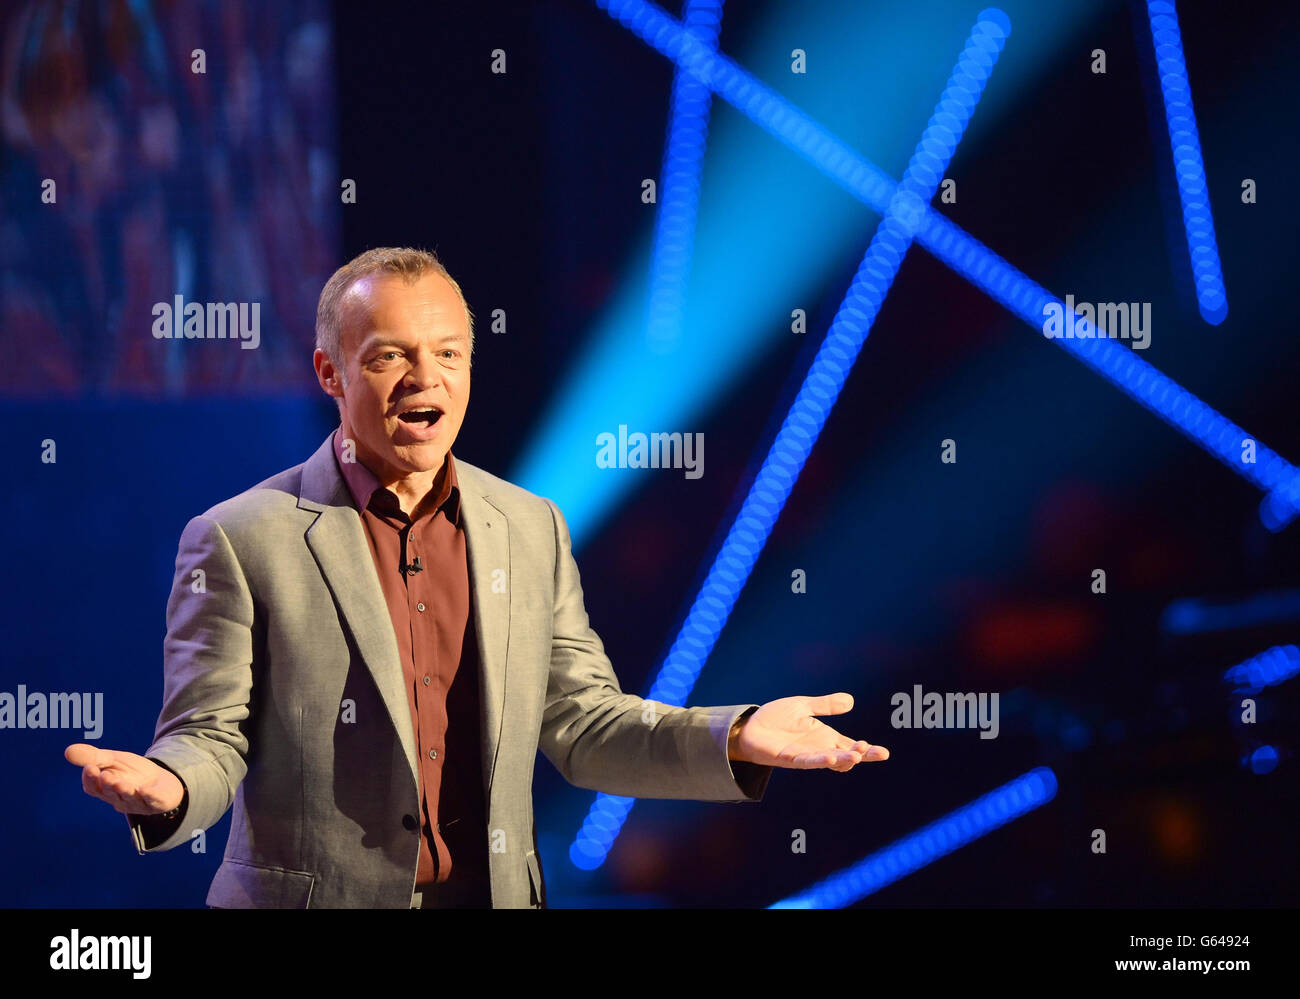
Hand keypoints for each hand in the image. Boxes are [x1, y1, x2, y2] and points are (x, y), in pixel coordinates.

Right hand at [65, 744, 184, 814]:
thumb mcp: (112, 760)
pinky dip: (149, 796)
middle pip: (110, 793)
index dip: (91, 779)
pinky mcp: (158, 802)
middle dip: (107, 784)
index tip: (89, 767)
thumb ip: (92, 757)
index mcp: (105, 790)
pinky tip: (144, 790)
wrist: (161, 780)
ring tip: (119, 782)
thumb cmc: (131, 772)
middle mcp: (119, 799)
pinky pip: (153, 801)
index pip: (93, 788)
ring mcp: (138, 803)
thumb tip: (68, 751)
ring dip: (124, 791)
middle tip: (104, 775)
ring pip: (129, 798)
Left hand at [729, 693, 888, 771]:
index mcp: (824, 737)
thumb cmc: (775, 719)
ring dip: (844, 760)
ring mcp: (804, 756)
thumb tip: (851, 700)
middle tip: (877, 753)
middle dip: (862, 756)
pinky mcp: (789, 758)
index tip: (882, 752)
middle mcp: (818, 749)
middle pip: (845, 756)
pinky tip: (831, 758)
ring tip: (857, 756)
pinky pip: (807, 761)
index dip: (866, 750)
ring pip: (829, 761)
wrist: (749, 728)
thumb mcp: (804, 707)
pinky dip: (820, 761)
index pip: (850, 746)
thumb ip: (825, 705)